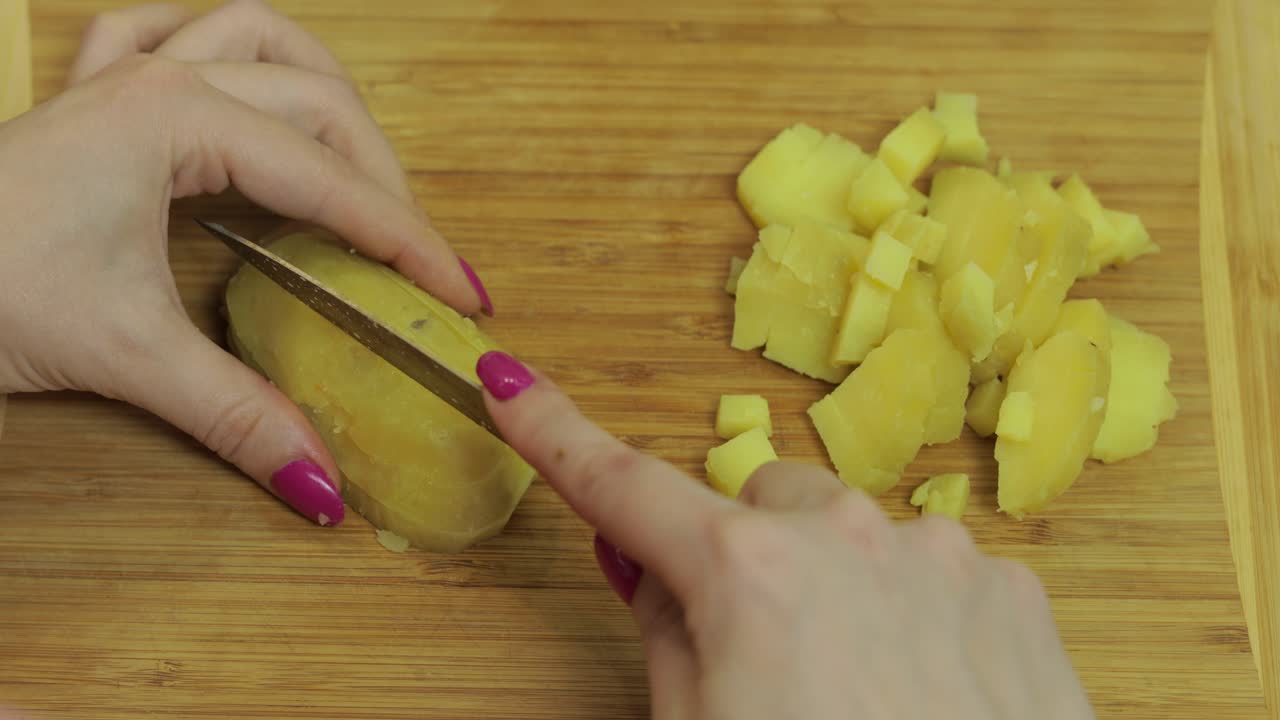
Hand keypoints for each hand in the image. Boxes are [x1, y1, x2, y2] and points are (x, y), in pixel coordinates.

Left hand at [0, 0, 488, 525]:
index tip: (458, 287)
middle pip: (318, 97)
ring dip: (320, 83)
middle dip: (380, 171)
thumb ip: (239, 414)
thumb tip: (322, 479)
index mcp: (176, 121)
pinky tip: (236, 86)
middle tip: (408, 253)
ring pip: (254, 33)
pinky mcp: (89, 99)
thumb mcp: (126, 353)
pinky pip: (164, 31)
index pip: (330, 179)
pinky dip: (217, 48)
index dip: (407, 239)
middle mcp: (159, 79)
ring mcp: (120, 78)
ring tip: (357, 153)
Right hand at [473, 351, 1095, 719]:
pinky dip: (916, 610)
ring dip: (840, 580)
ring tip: (857, 688)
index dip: (556, 435)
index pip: (626, 487)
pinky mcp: (1013, 592)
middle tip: (761, 653)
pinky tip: (925, 691)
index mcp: (750, 577)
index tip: (513, 385)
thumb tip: (644, 556)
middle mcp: (849, 536)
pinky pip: (935, 571)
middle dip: (750, 553)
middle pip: (765, 503)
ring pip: (857, 532)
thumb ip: (667, 633)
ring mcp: (941, 558)